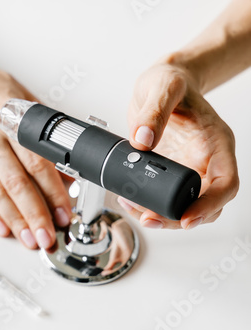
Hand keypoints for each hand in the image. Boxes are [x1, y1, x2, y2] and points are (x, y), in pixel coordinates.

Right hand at [0, 58, 71, 248]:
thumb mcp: (27, 104)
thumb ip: (47, 139)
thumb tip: (66, 173)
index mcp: (11, 120)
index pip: (36, 163)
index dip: (52, 192)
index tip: (64, 212)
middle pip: (16, 184)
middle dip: (35, 215)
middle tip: (48, 237)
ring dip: (16, 221)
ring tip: (30, 240)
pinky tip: (3, 228)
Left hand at [118, 61, 238, 228]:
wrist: (163, 82)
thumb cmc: (172, 81)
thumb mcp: (164, 85)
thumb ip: (154, 110)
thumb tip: (143, 141)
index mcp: (216, 142)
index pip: (226, 182)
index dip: (210, 205)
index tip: (187, 218)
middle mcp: (207, 161)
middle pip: (206, 204)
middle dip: (179, 219)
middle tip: (149, 219)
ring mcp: (190, 169)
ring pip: (186, 207)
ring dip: (162, 216)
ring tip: (135, 210)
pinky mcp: (171, 173)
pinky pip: (166, 198)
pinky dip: (149, 205)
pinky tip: (132, 200)